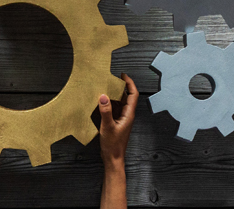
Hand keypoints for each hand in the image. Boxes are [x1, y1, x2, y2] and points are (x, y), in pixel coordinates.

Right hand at [99, 73, 137, 208]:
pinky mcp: (115, 122)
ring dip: (113, 95)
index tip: (122, 75)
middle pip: (126, 96)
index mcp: (129, 114)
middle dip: (119, 87)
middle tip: (110, 78)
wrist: (113, 158)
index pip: (133, 95)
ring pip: (119, 102)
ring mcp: (121, 118)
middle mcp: (126, 114)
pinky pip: (113, 108)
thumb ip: (105, 111)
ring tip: (104, 87)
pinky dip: (108, 103)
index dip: (129, 83)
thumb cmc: (113, 145)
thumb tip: (103, 95)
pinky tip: (100, 101)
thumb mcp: (108, 126)